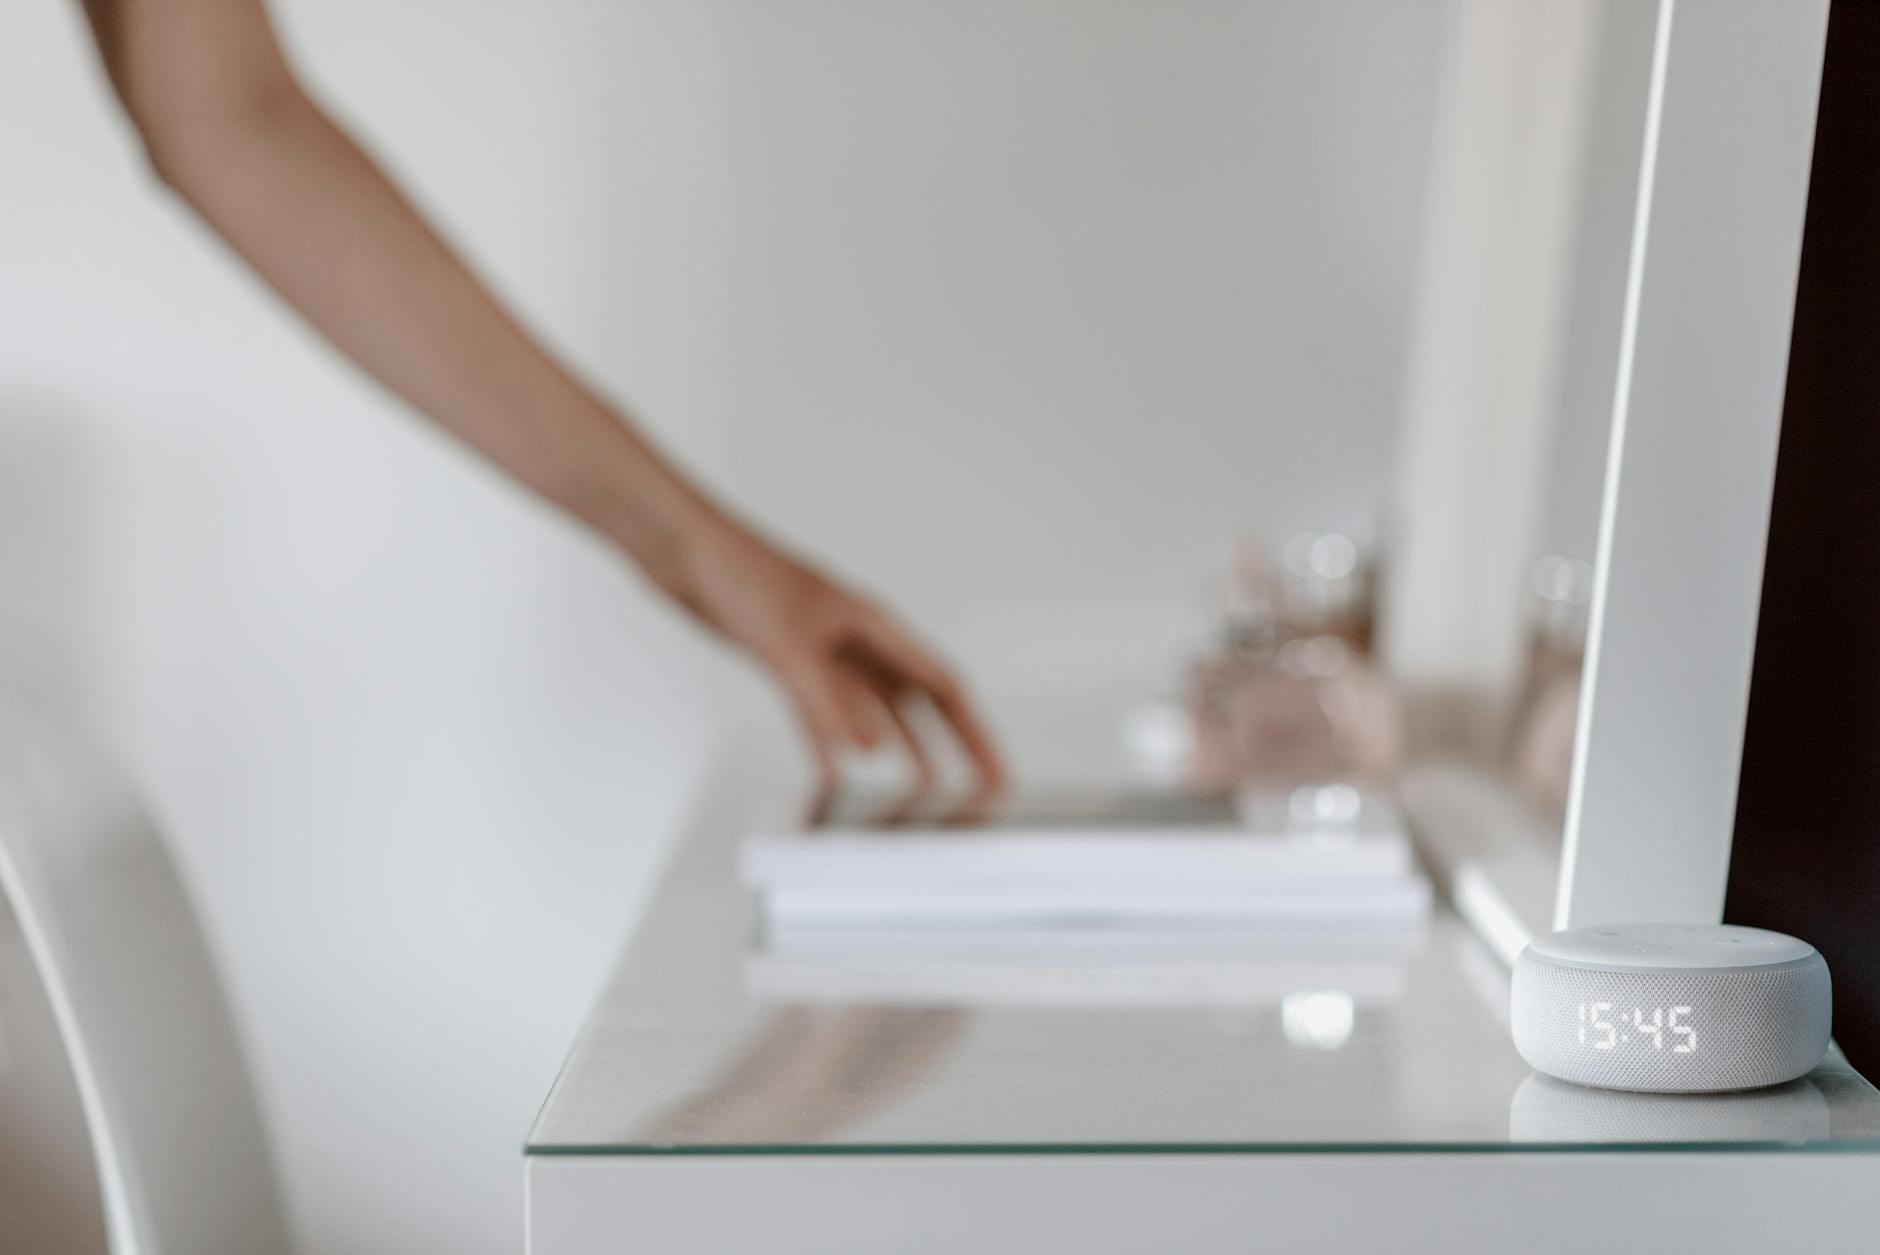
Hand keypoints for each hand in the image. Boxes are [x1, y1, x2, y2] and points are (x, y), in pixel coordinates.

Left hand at [660, 516, 1005, 794]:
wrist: (684, 550)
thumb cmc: (740, 572)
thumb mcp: (788, 644)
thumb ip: (823, 703)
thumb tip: (860, 757)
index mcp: (875, 626)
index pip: (943, 686)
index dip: (975, 733)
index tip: (998, 772)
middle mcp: (859, 641)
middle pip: (919, 704)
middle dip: (949, 749)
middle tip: (974, 791)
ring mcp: (825, 653)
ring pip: (874, 713)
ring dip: (895, 751)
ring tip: (915, 795)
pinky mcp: (788, 663)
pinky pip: (824, 715)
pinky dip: (834, 744)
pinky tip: (838, 775)